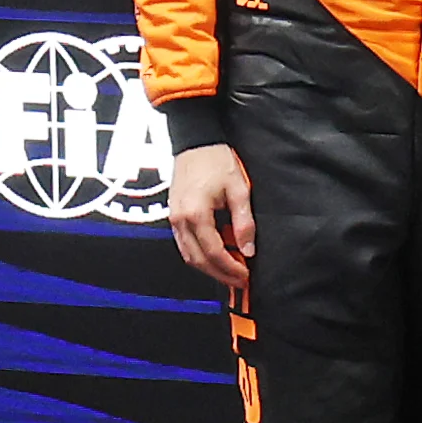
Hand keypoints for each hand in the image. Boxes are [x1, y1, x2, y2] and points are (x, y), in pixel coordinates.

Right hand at [168, 142, 255, 289]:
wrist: (195, 142)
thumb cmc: (215, 160)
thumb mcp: (238, 190)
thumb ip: (244, 222)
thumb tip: (248, 249)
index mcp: (196, 214)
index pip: (214, 252)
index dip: (230, 268)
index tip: (245, 275)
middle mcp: (180, 220)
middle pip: (198, 260)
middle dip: (220, 274)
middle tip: (239, 280)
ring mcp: (174, 219)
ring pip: (189, 255)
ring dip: (210, 267)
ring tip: (231, 270)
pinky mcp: (174, 216)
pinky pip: (185, 244)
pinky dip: (201, 255)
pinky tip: (218, 255)